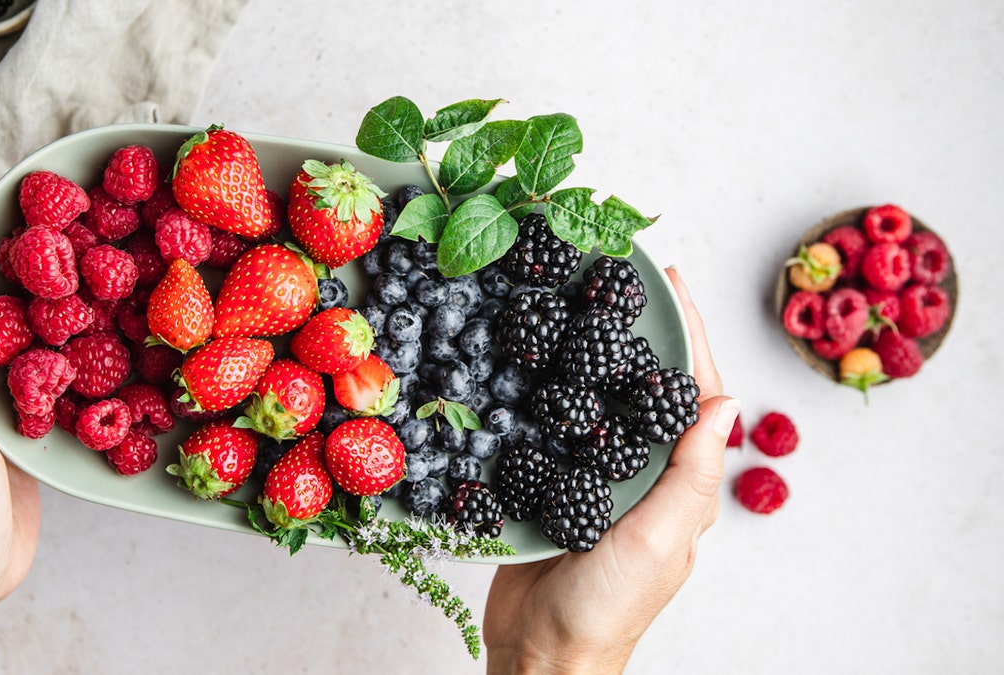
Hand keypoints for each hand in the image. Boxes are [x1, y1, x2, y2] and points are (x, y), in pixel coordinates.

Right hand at [483, 268, 738, 673]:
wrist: (540, 654)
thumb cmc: (606, 607)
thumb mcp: (658, 539)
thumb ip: (690, 475)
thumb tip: (726, 401)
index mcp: (679, 485)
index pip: (693, 394)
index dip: (687, 334)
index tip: (670, 281)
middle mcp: (644, 476)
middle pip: (648, 388)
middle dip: (642, 330)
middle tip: (619, 278)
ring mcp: (598, 482)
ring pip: (603, 403)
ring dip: (597, 352)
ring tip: (579, 305)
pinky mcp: (554, 490)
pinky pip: (559, 431)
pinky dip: (554, 393)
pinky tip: (535, 364)